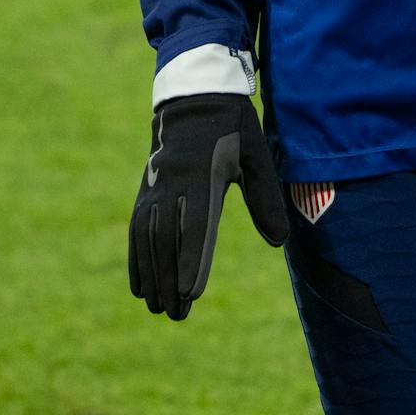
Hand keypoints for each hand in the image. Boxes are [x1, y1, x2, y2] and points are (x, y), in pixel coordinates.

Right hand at [128, 92, 288, 320]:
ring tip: (159, 309)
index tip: (192, 292)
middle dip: (170, 279)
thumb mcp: (255, 155)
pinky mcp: (145, 192)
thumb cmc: (233, 129)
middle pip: (166, 240)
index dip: (192, 259)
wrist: (194, 100)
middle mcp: (173, 184)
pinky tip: (139, 288)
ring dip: (151, 276)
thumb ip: (265, 197)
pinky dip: (135, 261)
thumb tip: (280, 240)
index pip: (195, 225)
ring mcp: (154, 188)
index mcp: (203, 174)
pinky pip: (136, 231)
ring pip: (147, 239)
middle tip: (178, 315)